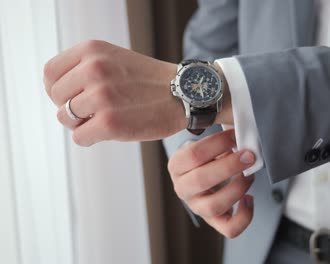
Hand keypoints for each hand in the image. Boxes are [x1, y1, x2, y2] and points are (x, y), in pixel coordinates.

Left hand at [43, 40, 186, 145]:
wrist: (184, 94)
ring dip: (82, 124)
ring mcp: (100, 97)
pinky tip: (109, 131)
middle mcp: (93, 69)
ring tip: (104, 120)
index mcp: (92, 50)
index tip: (74, 97)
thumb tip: (56, 94)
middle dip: (72, 107)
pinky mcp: (108, 123)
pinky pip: (79, 138)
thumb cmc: (150, 81)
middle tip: (94, 111)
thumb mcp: (114, 58)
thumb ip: (84, 68)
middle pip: (56, 98)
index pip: (50, 73)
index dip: (59, 89)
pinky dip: (90, 139)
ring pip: (66, 118)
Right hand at [168, 130, 255, 237]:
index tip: (235, 136)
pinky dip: (244, 216)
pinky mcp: (214, 221)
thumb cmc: (207, 157)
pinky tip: (249, 199)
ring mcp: (197, 207)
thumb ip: (220, 137)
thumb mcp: (206, 143)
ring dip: (237, 189)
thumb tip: (240, 127)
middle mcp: (183, 188)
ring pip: (213, 206)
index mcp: (177, 165)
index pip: (193, 155)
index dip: (218, 144)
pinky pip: (229, 228)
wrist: (204, 174)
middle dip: (230, 166)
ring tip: (250, 175)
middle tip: (248, 155)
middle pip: (202, 180)